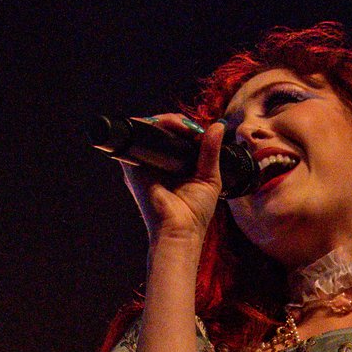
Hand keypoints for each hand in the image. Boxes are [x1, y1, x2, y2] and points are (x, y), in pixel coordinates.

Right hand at [122, 115, 224, 243]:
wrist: (179, 230)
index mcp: (171, 166)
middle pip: (161, 130)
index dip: (185, 128)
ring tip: (185, 128)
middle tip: (193, 129)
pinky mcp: (132, 164)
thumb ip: (211, 151)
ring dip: (167, 121)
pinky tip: (172, 128)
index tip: (200, 132)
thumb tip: (218, 126)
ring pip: (150, 128)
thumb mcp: (209, 177)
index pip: (174, 137)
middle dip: (177, 122)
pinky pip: (138, 135)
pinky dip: (154, 126)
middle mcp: (154, 163)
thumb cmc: (194, 213)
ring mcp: (142, 162)